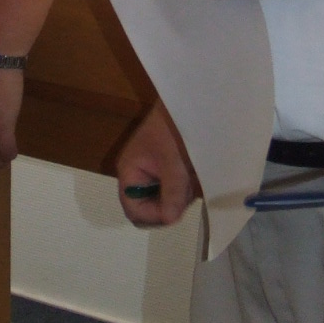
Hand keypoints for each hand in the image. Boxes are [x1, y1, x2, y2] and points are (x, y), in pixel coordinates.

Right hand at [114, 100, 199, 225]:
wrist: (190, 102)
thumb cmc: (175, 128)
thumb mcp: (174, 162)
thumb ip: (171, 192)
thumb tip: (169, 220)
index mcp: (130, 171)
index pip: (133, 209)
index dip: (152, 215)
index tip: (175, 210)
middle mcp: (138, 175)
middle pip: (148, 207)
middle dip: (168, 206)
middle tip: (186, 192)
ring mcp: (153, 172)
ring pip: (164, 200)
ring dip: (180, 196)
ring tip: (191, 178)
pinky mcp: (167, 169)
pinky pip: (173, 189)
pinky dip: (185, 187)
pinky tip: (193, 174)